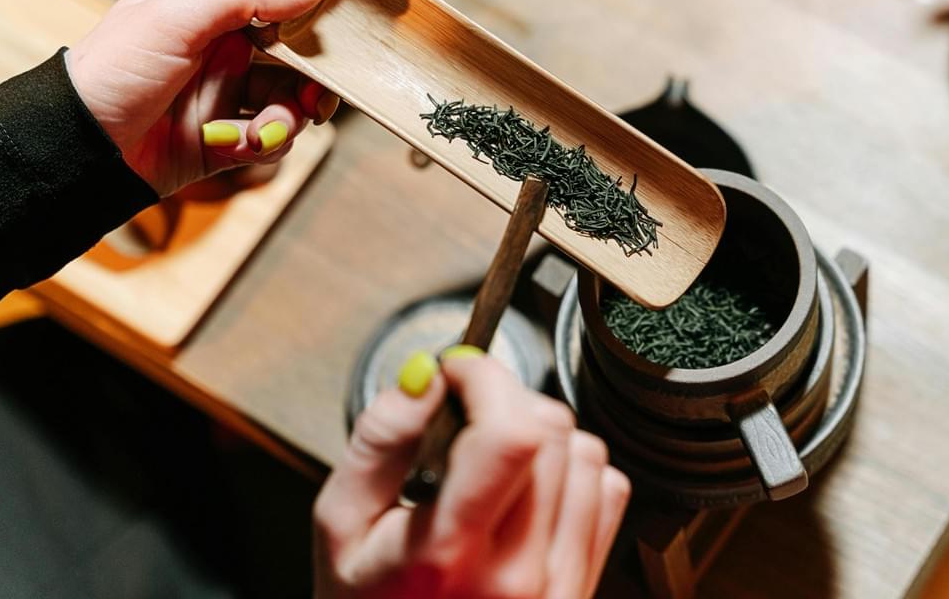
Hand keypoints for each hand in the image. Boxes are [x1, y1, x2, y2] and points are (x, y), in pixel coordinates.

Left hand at [67, 0, 340, 196]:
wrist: (81, 151)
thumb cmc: (111, 70)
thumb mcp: (174, 18)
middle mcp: (229, 30)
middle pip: (306, 29)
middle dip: (322, 59)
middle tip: (329, 77)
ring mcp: (233, 80)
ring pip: (297, 88)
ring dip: (292, 110)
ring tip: (269, 126)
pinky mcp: (233, 127)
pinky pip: (277, 131)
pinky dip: (267, 140)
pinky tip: (235, 142)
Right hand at [314, 350, 630, 598]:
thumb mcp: (340, 524)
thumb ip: (380, 442)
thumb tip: (427, 374)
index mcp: (448, 555)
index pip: (510, 436)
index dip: (488, 379)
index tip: (459, 370)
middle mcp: (517, 574)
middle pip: (552, 432)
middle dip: (507, 398)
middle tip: (465, 415)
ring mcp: (560, 584)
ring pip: (587, 453)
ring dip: (542, 434)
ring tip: (492, 459)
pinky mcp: (584, 584)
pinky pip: (608, 491)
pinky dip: (572, 470)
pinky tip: (527, 490)